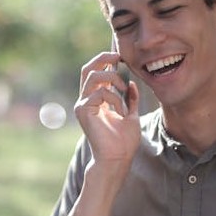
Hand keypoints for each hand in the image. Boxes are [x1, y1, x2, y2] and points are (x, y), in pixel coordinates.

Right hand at [75, 51, 140, 169]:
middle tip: (118, 56)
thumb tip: (132, 84)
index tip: (122, 58)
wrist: (117, 158)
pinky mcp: (83, 111)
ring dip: (112, 78)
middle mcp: (86, 100)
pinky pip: (99, 93)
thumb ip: (130, 100)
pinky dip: (114, 98)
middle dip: (102, 58)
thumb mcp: (131, 115)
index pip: (96, 73)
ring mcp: (83, 105)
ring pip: (93, 76)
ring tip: (124, 89)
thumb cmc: (123, 142)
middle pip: (87, 69)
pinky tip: (120, 110)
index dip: (106, 61)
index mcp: (96, 100)